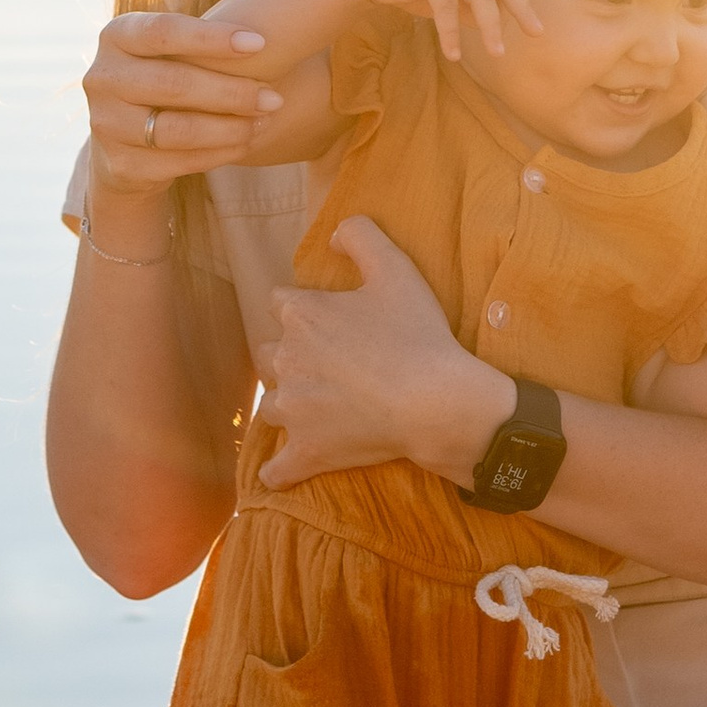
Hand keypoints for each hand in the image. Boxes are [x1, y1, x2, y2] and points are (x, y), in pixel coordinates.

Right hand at [82, 9, 285, 204]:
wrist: (125, 141)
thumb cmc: (165, 78)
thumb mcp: (171, 52)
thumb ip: (202, 43)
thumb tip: (262, 40)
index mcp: (116, 36)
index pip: (163, 31)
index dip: (211, 38)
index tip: (260, 43)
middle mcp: (101, 78)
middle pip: (173, 83)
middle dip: (231, 91)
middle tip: (274, 97)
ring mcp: (105, 124)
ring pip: (177, 129)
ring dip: (229, 127)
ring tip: (264, 121)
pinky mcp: (120, 164)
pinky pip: (179, 161)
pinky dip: (219, 152)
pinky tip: (245, 143)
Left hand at [256, 216, 512, 488]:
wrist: (435, 400)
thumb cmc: (417, 334)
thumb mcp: (395, 268)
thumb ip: (360, 236)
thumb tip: (332, 234)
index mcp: (300, 314)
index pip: (280, 303)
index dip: (304, 310)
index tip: (329, 321)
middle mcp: (286, 360)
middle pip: (270, 355)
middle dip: (291, 357)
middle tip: (328, 364)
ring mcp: (292, 410)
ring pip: (272, 406)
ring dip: (288, 406)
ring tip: (318, 408)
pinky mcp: (306, 451)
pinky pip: (279, 469)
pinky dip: (281, 471)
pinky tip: (283, 472)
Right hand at [353, 0, 540, 66]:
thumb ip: (468, 7)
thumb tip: (491, 26)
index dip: (521, 5)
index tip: (537, 30)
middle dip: (519, 11)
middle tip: (536, 34)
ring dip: (489, 27)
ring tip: (497, 53)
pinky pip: (447, 7)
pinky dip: (451, 32)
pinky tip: (453, 55)